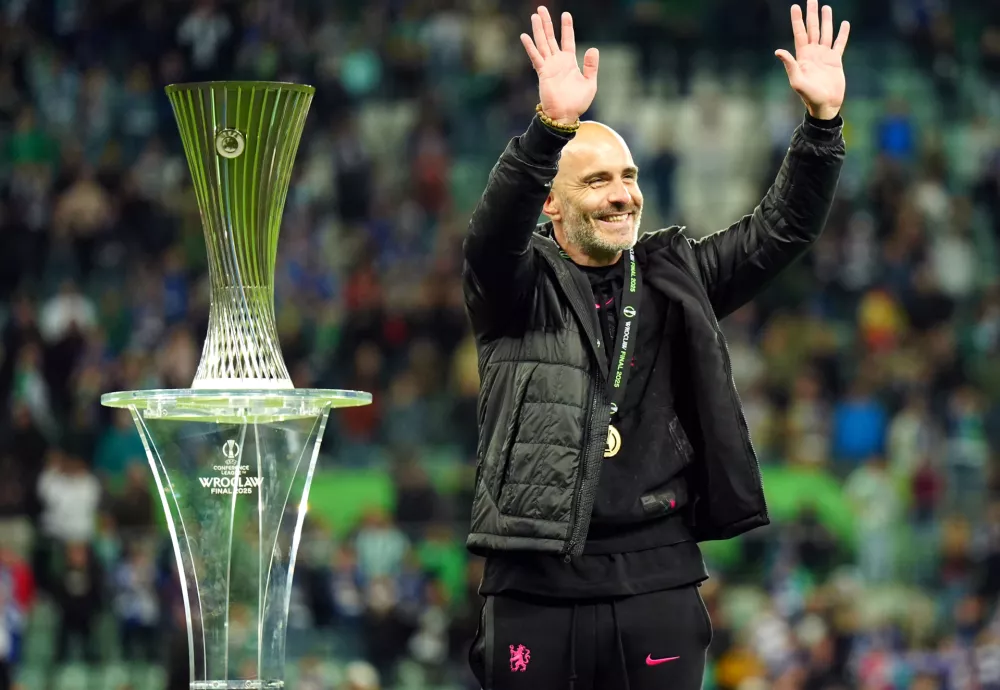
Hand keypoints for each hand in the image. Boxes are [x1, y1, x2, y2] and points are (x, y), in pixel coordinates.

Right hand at [520, 7, 598, 125]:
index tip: (565, 14)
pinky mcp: (543, 73)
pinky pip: (536, 57)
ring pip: (542, 43)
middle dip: (547, 23)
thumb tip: (593, 49)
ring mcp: (549, 66)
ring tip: (535, 16)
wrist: (565, 116)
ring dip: (538, 30)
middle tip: (541, 9)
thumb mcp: (590, 83)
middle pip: (551, 37)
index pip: (567, 40)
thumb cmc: (578, 102)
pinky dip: (530, 47)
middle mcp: (557, 62)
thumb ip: (591, 66)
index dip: (566, 27)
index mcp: (569, 62)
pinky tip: (525, 36)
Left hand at [775, 0, 849, 119]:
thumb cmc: (809, 96)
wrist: (825, 105)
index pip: (799, 33)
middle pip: (812, 29)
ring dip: (826, 20)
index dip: (797, 20)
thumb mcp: (797, 81)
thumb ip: (789, 65)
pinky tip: (844, 24)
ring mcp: (824, 56)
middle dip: (811, 14)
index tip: (795, 6)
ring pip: (825, 33)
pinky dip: (842, 33)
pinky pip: (839, 44)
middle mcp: (813, 53)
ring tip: (826, 7)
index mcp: (802, 56)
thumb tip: (778, 51)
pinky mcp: (836, 61)